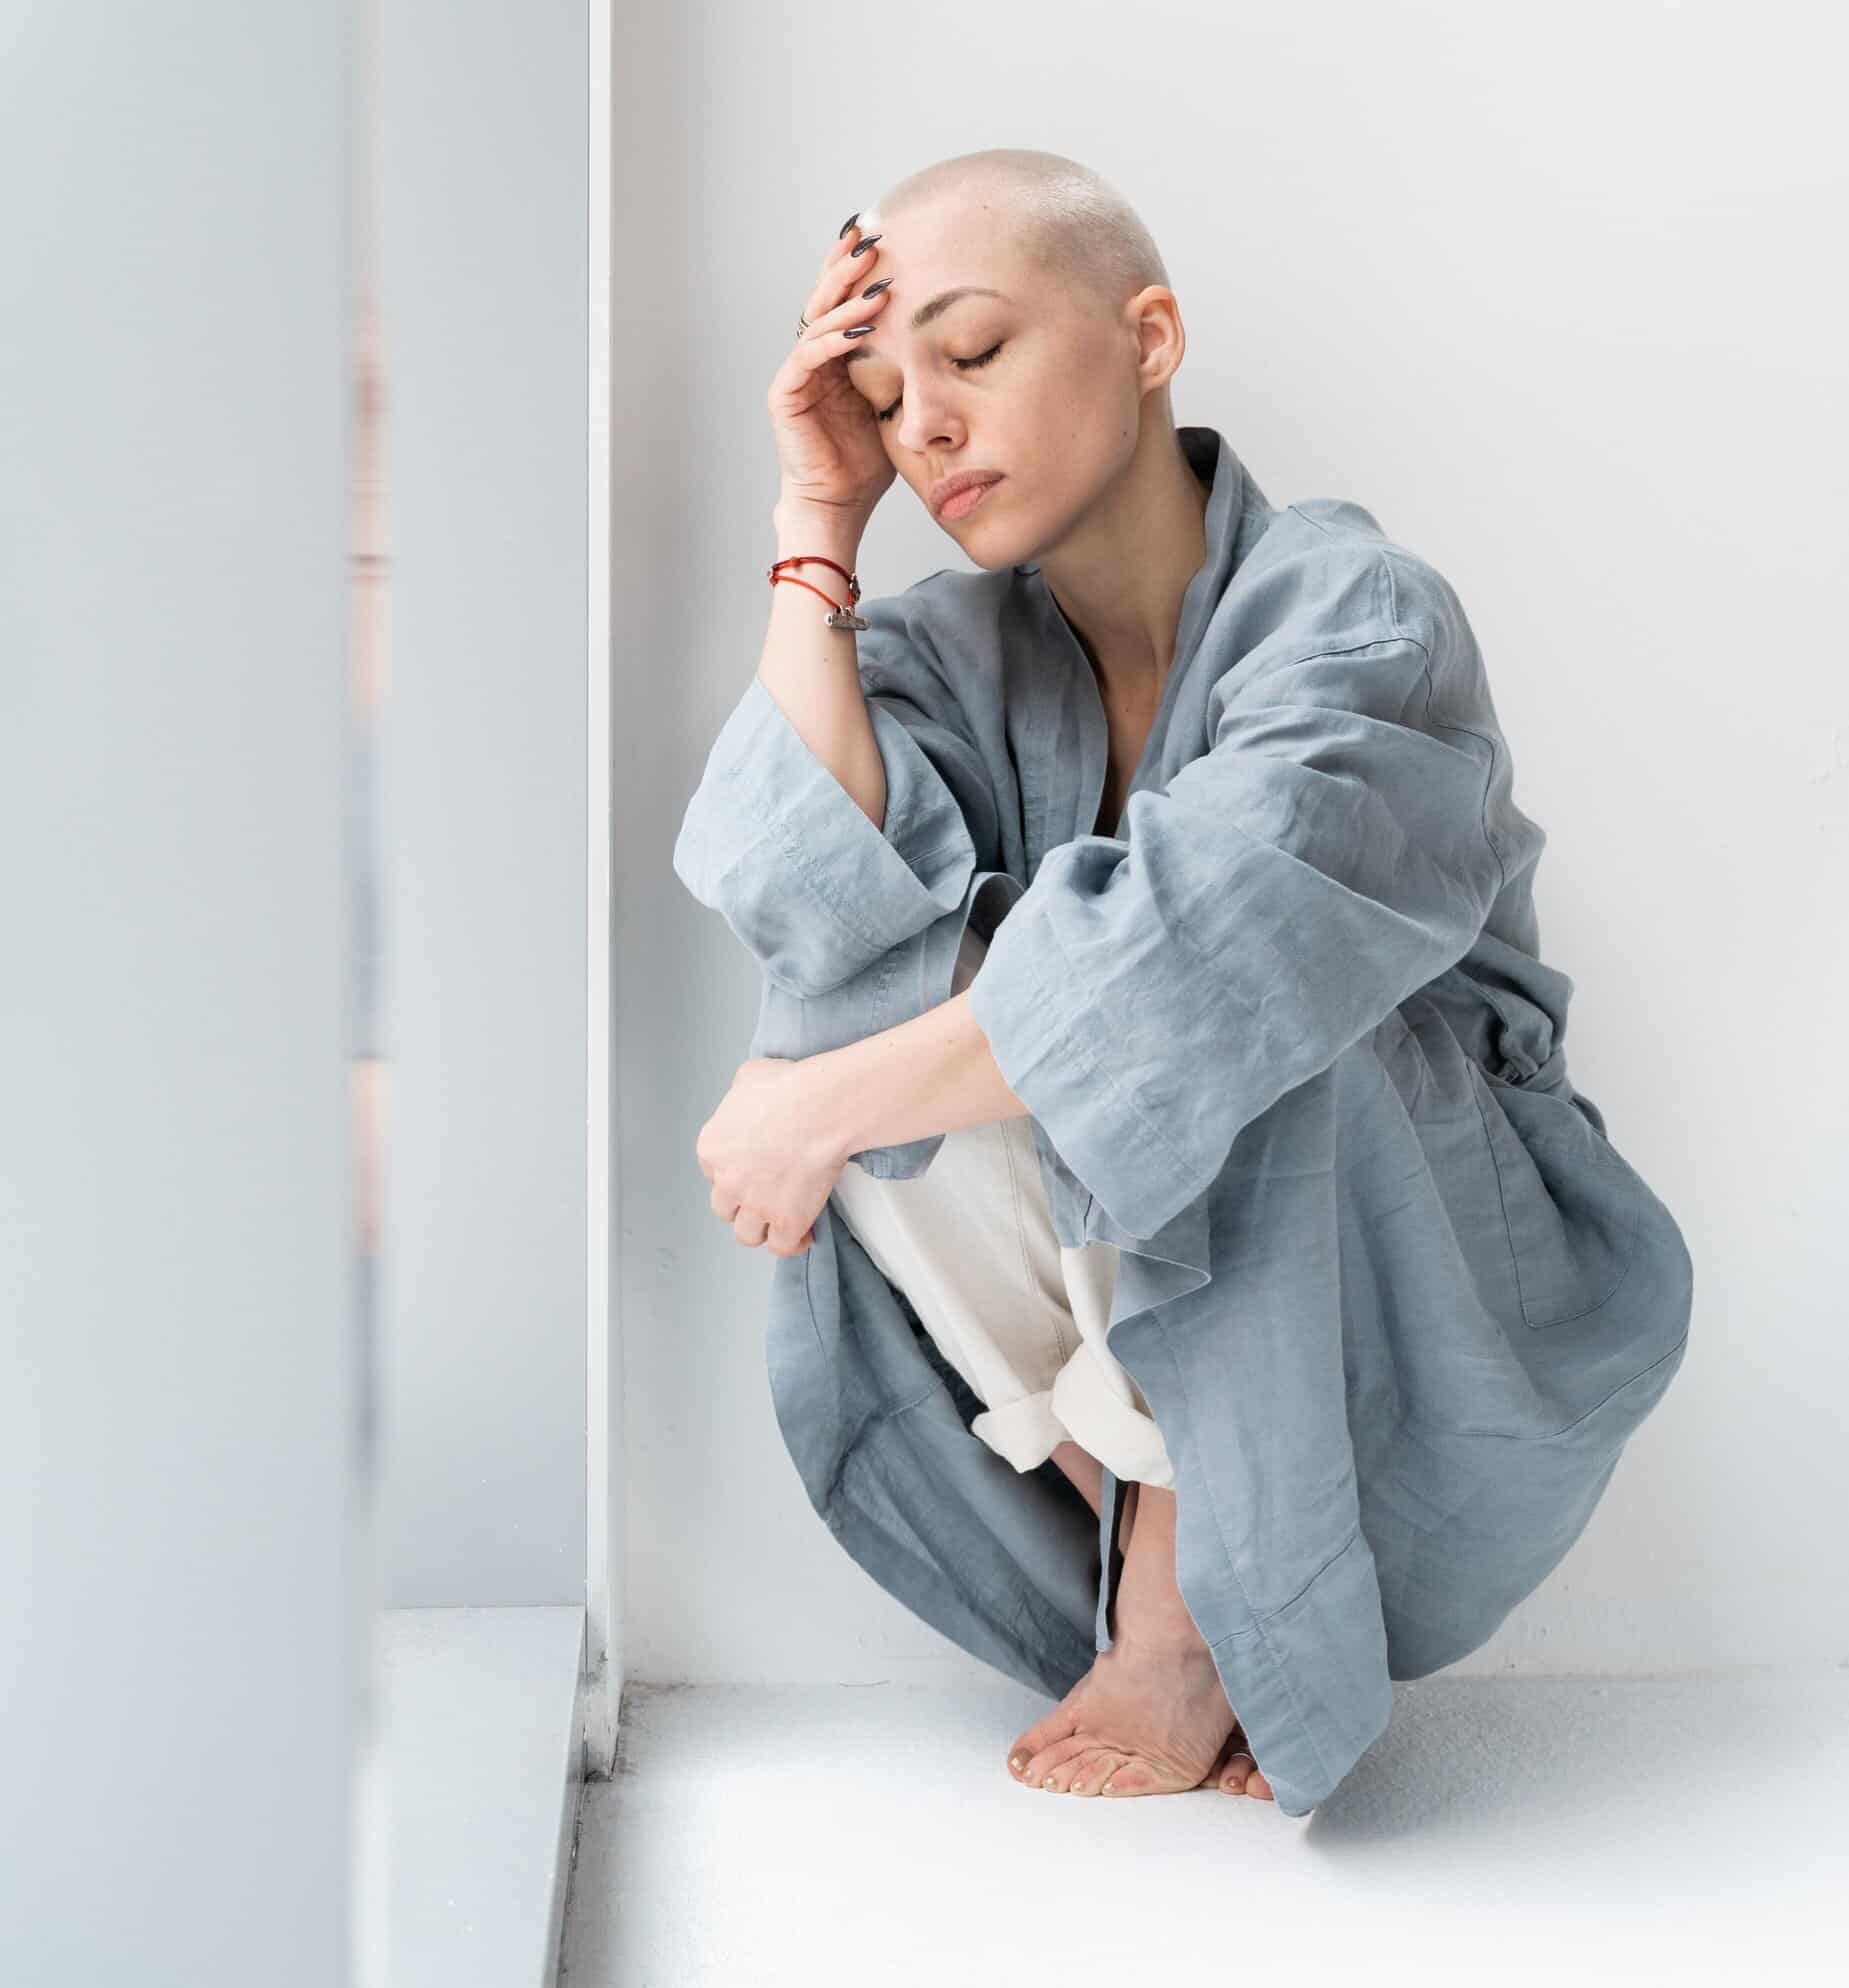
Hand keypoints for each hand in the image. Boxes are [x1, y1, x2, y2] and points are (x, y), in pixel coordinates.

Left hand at [695, 1056, 846, 1257]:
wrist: (818, 1109)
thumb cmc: (789, 1088)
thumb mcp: (749, 1076)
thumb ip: (741, 1095)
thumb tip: (751, 1096)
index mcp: (712, 1149)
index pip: (712, 1172)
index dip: (733, 1171)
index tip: (750, 1167)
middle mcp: (727, 1182)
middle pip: (725, 1208)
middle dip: (742, 1203)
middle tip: (764, 1193)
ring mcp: (756, 1205)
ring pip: (747, 1234)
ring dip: (762, 1228)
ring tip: (779, 1219)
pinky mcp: (787, 1220)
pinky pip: (783, 1246)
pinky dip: (792, 1243)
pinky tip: (803, 1234)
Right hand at [768, 217, 897, 519]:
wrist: (840, 505)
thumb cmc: (869, 461)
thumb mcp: (894, 402)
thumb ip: (902, 366)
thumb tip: (941, 332)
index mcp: (834, 356)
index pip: (842, 300)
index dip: (856, 267)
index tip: (882, 233)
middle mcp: (811, 358)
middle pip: (824, 298)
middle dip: (846, 265)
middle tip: (872, 235)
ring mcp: (795, 374)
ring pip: (818, 321)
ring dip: (847, 299)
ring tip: (877, 279)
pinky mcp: (785, 395)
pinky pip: (808, 356)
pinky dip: (834, 339)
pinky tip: (860, 327)